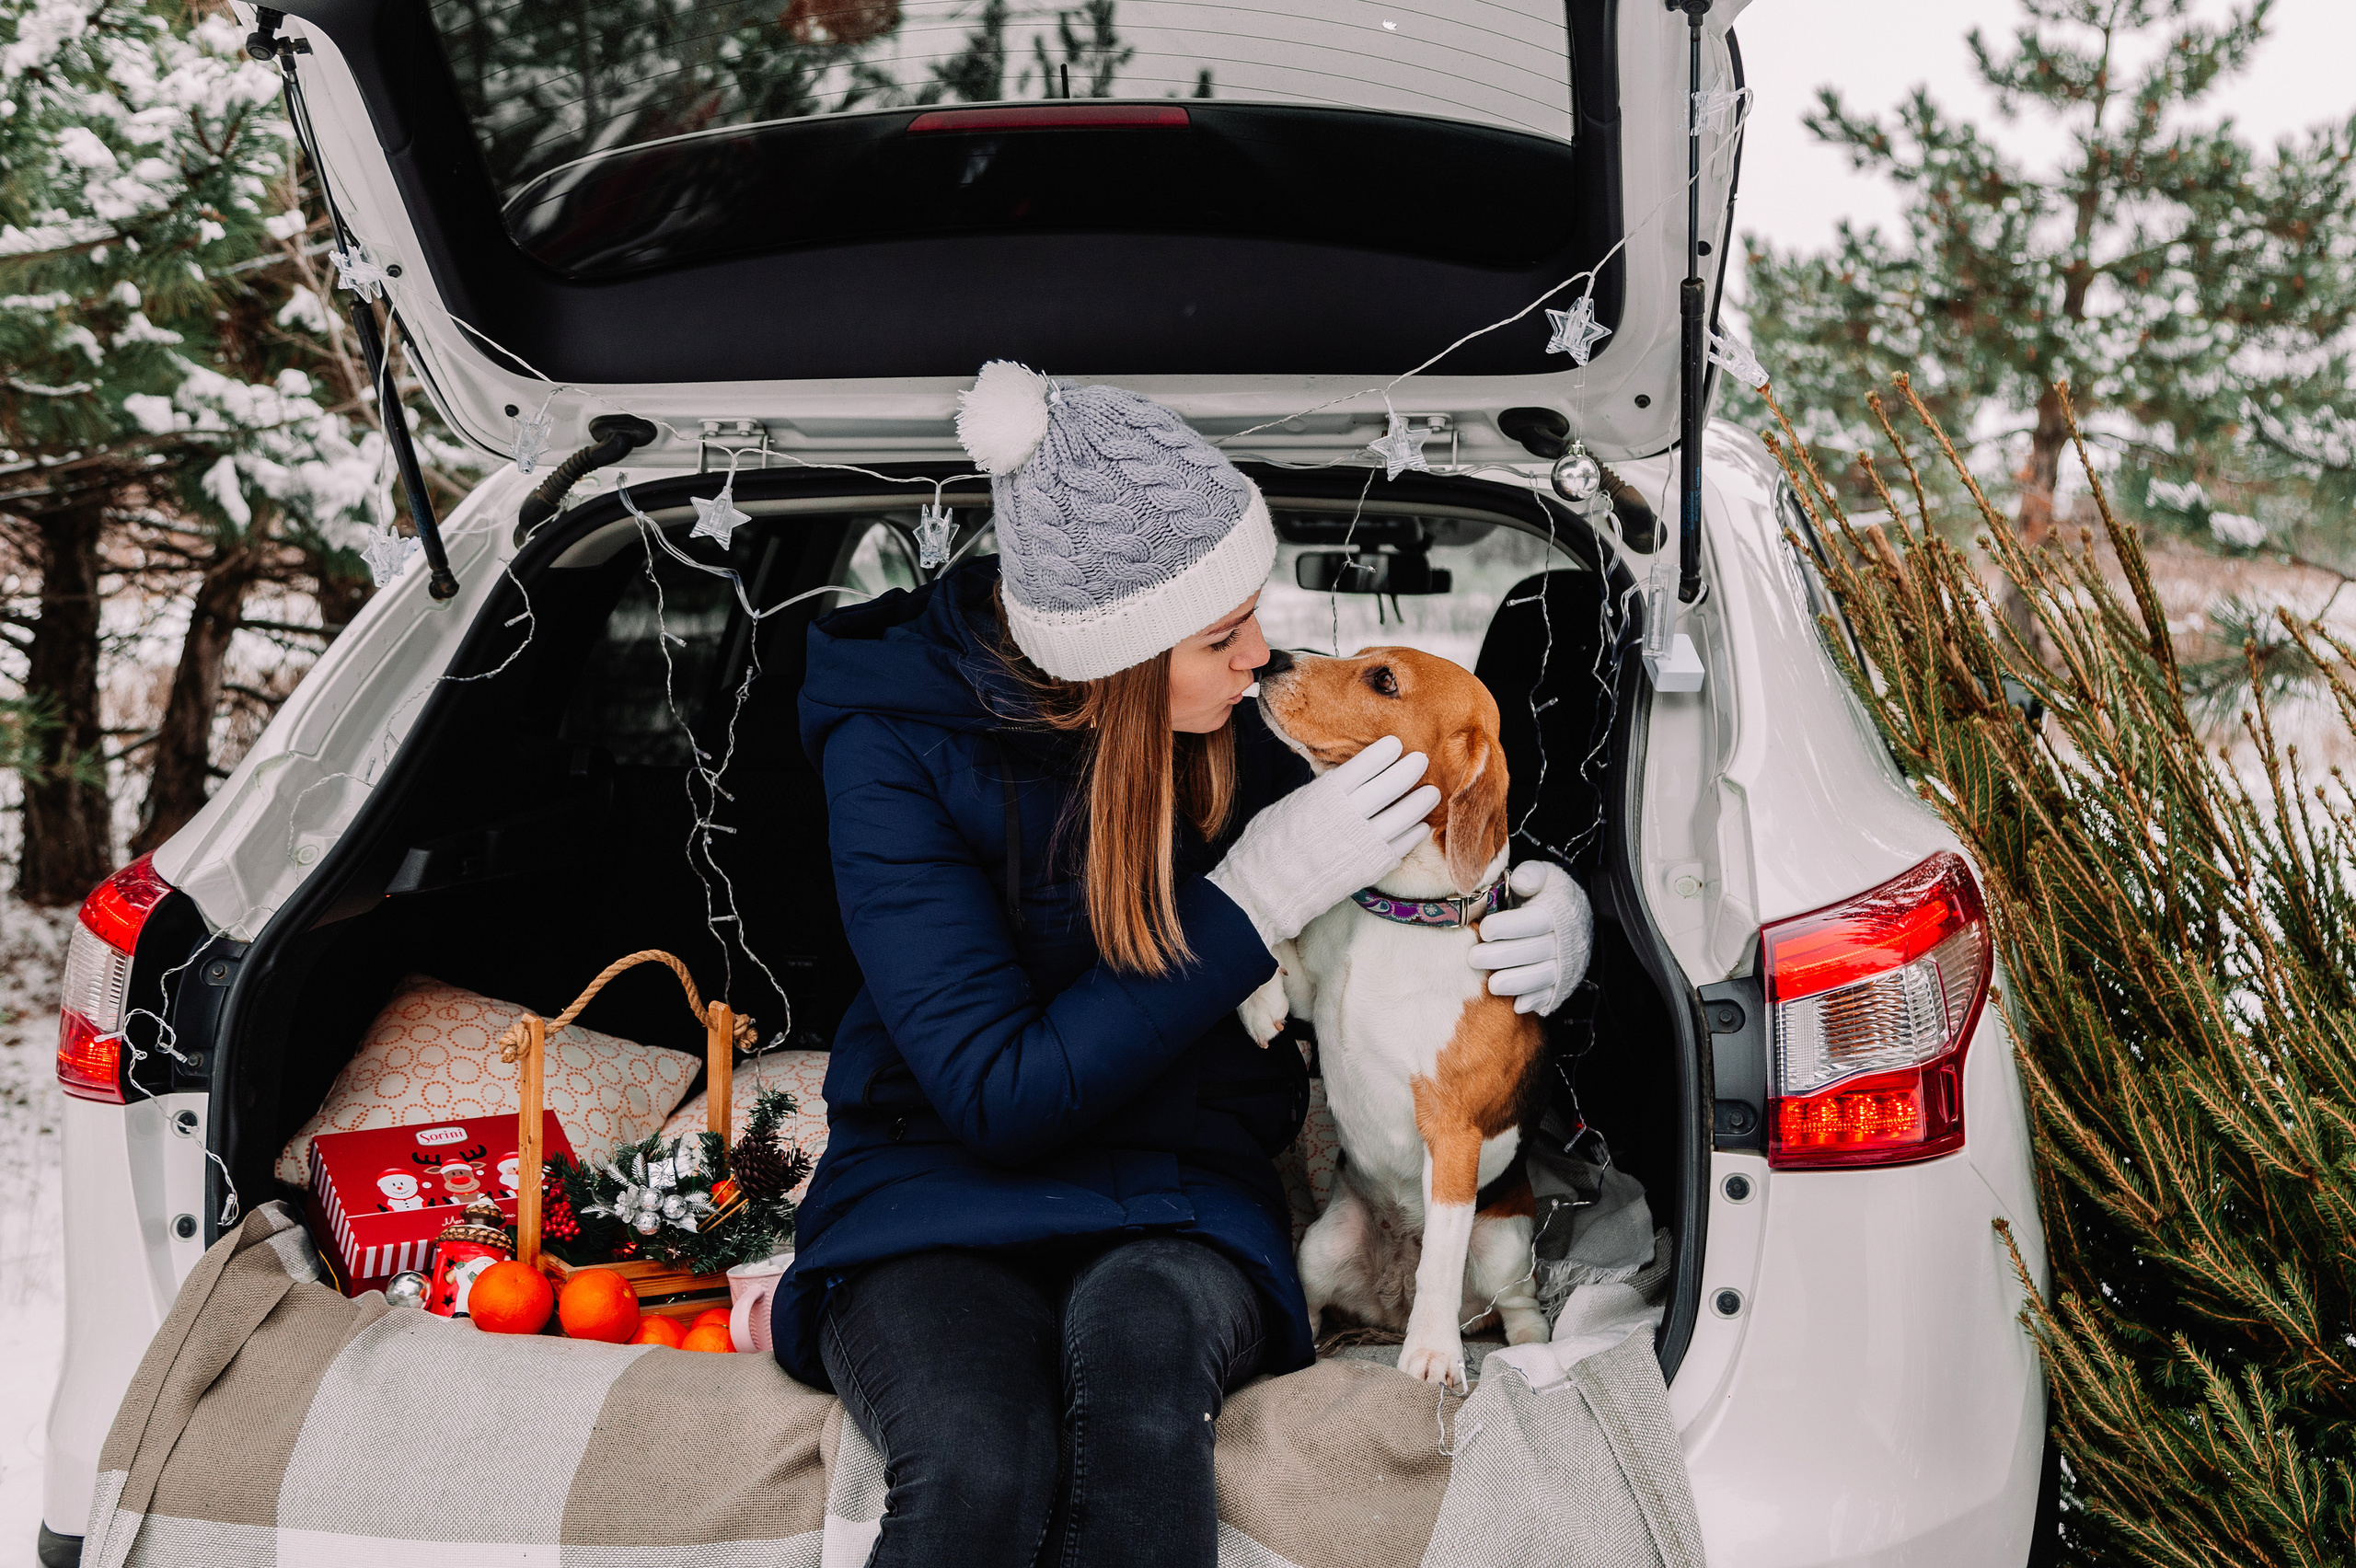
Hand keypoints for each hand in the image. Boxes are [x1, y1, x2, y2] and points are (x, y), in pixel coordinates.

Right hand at [1209, 734, 1440, 946]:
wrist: (1266, 890)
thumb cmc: (1270, 844)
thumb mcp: (1293, 804)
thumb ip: (1323, 792)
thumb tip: (1346, 779)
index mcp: (1325, 795)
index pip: (1364, 766)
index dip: (1382, 754)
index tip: (1395, 744)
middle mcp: (1348, 816)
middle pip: (1389, 787)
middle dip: (1408, 771)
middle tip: (1420, 759)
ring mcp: (1361, 843)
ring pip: (1402, 817)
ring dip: (1419, 802)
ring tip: (1430, 792)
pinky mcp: (1368, 868)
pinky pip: (1399, 847)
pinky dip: (1412, 835)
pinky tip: (1419, 826)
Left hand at [1468, 861, 1592, 1015]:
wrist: (1576, 916)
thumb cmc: (1548, 894)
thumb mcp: (1544, 875)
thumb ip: (1531, 874)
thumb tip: (1520, 882)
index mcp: (1557, 912)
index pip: (1535, 921)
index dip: (1509, 927)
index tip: (1485, 929)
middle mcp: (1564, 941)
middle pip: (1535, 951)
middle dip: (1502, 956)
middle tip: (1474, 958)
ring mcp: (1565, 965)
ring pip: (1543, 977)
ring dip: (1517, 983)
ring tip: (1492, 985)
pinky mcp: (1562, 983)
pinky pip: (1550, 995)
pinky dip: (1534, 1001)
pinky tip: (1516, 1005)